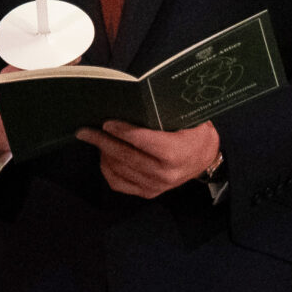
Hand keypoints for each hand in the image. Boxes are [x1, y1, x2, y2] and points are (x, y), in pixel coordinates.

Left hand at [77, 119, 220, 197]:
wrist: (206, 158)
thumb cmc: (195, 134)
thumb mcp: (189, 119)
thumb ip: (165, 112)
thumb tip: (136, 98)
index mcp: (176, 153)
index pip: (142, 141)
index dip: (121, 131)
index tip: (106, 122)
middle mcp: (165, 173)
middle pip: (125, 156)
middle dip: (102, 141)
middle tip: (85, 131)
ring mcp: (155, 186)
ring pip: (118, 169)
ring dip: (103, 153)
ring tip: (96, 140)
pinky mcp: (148, 192)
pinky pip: (118, 183)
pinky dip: (107, 169)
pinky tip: (105, 157)